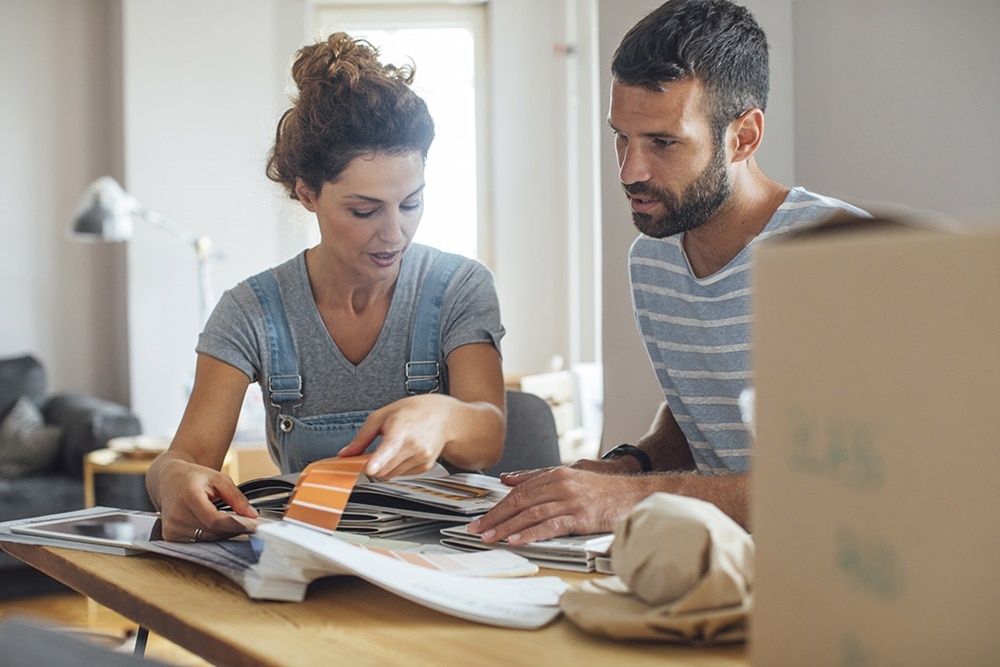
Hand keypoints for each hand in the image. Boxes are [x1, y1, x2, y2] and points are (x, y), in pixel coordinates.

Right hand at [152, 457, 256, 542]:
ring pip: (207, 539)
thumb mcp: (219, 479)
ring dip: (221, 532)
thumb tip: (252, 515)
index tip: (251, 524)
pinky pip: (198, 541)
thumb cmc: (193, 477)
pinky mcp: (170, 536)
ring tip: (223, 518)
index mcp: (188, 496)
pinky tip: (211, 523)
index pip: (214, 520)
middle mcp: (176, 515)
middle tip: (243, 521)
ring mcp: (171, 528)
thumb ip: (236, 497)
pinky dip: (210, 535)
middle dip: (231, 528)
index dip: (234, 524)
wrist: (168, 480)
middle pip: (213, 531)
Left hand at [337, 394, 455, 477]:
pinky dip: (397, 467)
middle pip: (383, 469)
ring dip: (385, 467)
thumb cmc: (413, 411)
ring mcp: (421, 457)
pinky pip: (402, 474)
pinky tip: (405, 452)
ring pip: (391, 474)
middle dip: (373, 465)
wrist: (443, 416)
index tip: (370, 467)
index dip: (378, 460)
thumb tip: (345, 453)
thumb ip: (362, 437)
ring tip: (394, 447)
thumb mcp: (382, 415)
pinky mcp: (425, 466)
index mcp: (401, 428)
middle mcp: (414, 445)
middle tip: (375, 451)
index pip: (389, 448)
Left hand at [466, 466, 647, 544]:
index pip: (520, 491)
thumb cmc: (603, 489)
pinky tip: (517, 540)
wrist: (634, 494)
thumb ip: (537, 477)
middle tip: (478, 530)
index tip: (482, 519)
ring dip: (508, 527)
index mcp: (556, 475)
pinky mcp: (582, 518)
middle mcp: (561, 485)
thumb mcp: (569, 475)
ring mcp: (571, 501)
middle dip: (496, 517)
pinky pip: (551, 526)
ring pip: (532, 514)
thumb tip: (508, 479)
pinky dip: (532, 533)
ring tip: (491, 537)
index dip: (498, 506)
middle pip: (521, 502)